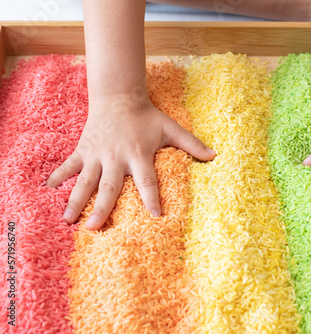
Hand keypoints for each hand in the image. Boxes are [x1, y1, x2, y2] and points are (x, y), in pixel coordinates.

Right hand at [46, 93, 215, 229]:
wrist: (119, 97)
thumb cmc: (147, 116)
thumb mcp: (170, 128)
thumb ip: (192, 144)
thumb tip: (215, 155)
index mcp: (139, 155)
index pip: (148, 181)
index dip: (152, 198)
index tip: (156, 217)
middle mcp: (116, 158)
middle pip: (110, 186)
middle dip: (102, 207)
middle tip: (94, 228)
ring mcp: (97, 154)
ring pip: (85, 180)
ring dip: (76, 199)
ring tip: (67, 219)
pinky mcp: (83, 149)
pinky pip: (69, 165)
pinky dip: (58, 176)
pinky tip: (47, 190)